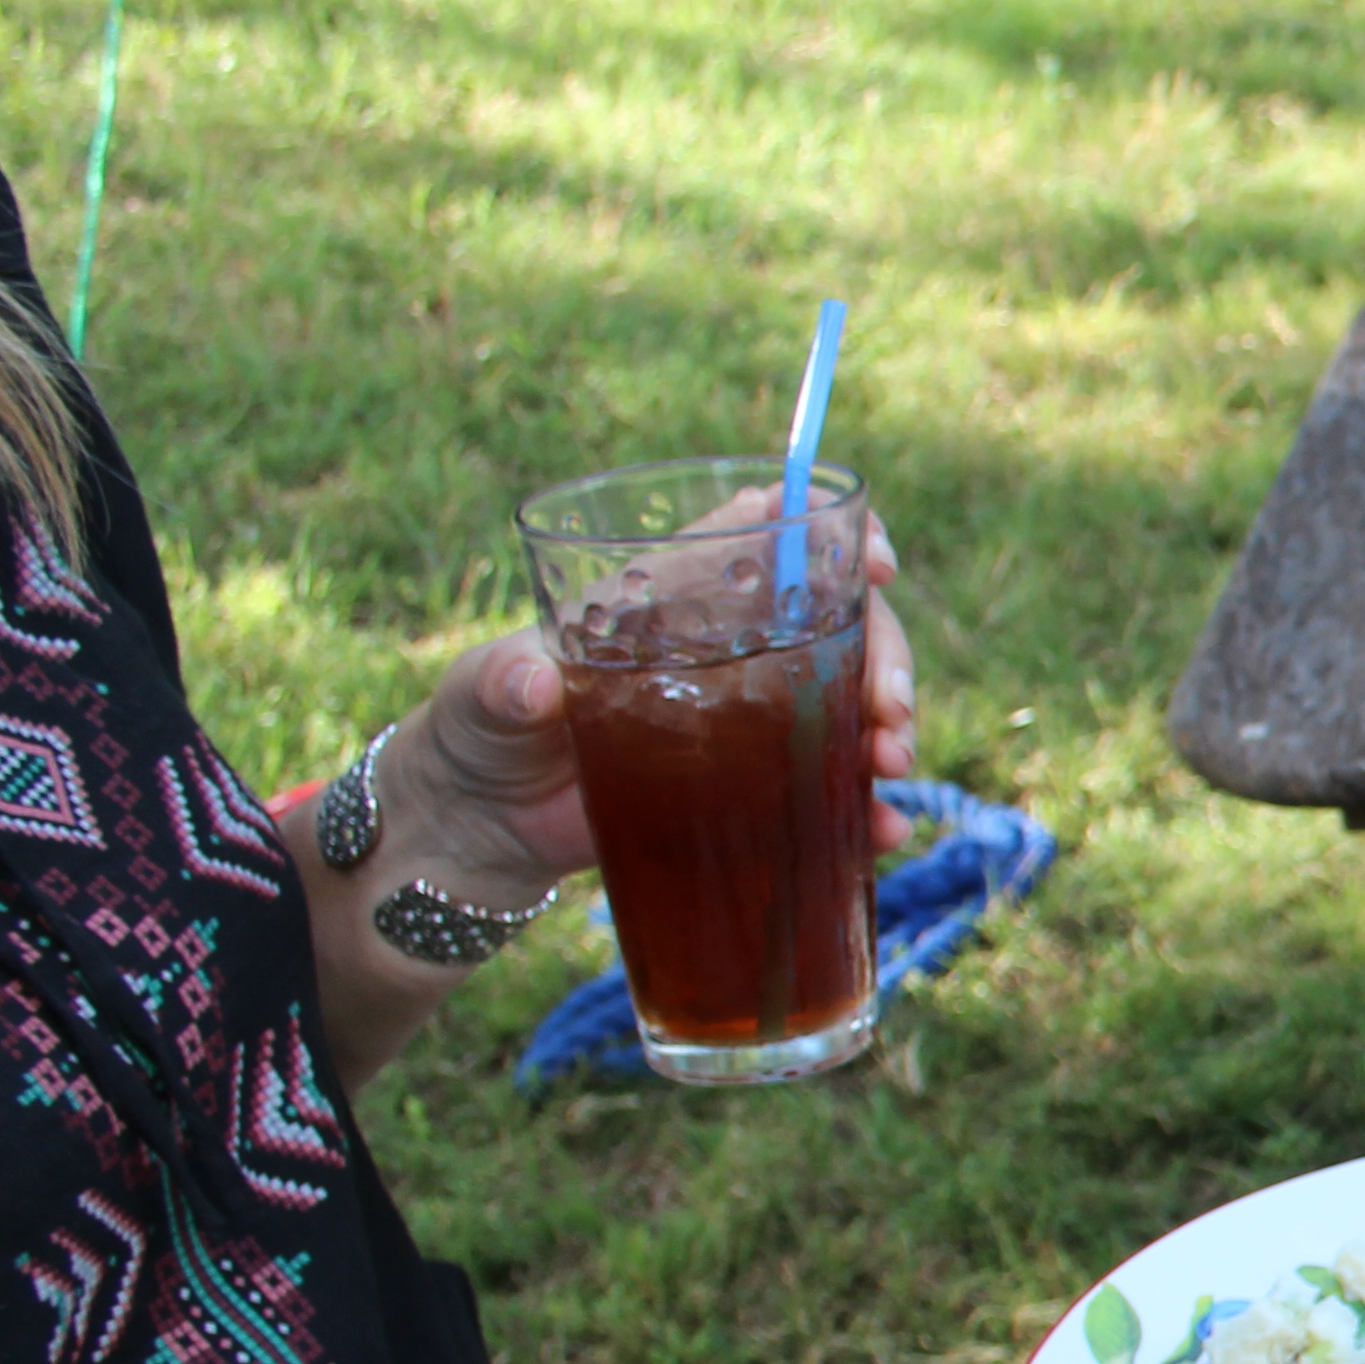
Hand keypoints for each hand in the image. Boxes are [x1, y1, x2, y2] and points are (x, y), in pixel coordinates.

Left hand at [408, 514, 926, 886]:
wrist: (476, 828)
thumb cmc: (476, 734)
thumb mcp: (481, 696)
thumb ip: (502, 683)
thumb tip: (533, 681)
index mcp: (669, 597)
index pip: (765, 536)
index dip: (830, 534)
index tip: (878, 565)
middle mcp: (724, 649)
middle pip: (835, 624)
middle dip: (883, 658)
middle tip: (887, 714)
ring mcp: (745, 721)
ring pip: (846, 703)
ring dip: (886, 730)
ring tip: (889, 769)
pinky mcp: (748, 791)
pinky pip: (824, 789)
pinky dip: (865, 808)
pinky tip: (882, 829)